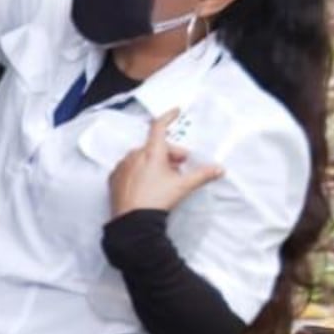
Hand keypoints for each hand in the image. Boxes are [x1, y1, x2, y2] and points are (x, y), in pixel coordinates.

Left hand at [108, 111, 223, 217]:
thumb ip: (202, 175)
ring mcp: (122, 166)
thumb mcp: (183, 186)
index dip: (169, 117)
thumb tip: (219, 169)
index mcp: (152, 152)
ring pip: (141, 158)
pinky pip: (129, 168)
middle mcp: (134, 155)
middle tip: (179, 167)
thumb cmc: (157, 200)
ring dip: (153, 163)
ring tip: (163, 180)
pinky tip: (146, 185)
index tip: (176, 112)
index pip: (159, 127)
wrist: (133, 222)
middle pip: (154, 147)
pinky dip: (139, 172)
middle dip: (169, 154)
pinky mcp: (114, 178)